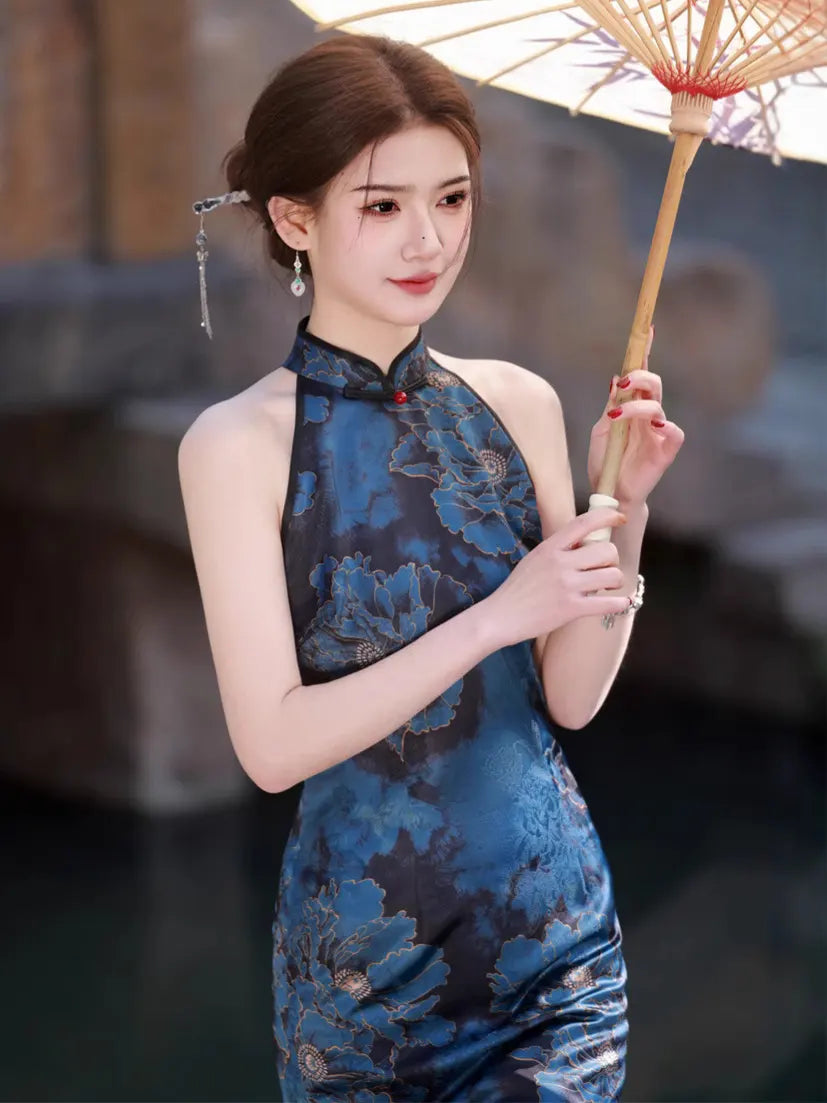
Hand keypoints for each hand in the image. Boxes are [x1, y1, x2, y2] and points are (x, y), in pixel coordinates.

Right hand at [484, 507, 632, 648]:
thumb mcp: (535, 558)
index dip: (608, 516)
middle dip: (612, 560)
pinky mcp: (571, 609)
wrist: (501, 616)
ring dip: (616, 580)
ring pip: (612, 575)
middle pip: (606, 551)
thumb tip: (585, 544)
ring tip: (608, 587)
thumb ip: (558, 549)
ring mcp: (567, 586)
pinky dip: (621, 603)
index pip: (584, 522)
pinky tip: (621, 603)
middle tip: (605, 569)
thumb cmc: (518, 588)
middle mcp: (560, 563)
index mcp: (550, 547)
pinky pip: (608, 603)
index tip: (620, 518)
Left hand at [587, 326, 684, 507]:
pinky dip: (665, 426)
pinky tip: (654, 426)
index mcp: (632, 406)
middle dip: (641, 377)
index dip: (645, 351)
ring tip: (618, 415)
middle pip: (654, 383)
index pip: (641, 374)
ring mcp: (658, 431)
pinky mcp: (665, 450)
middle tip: (624, 384)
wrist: (610, 490)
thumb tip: (617, 379)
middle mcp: (648, 414)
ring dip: (638, 407)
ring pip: (657, 406)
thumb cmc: (606, 460)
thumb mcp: (601, 430)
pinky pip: (674, 432)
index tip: (647, 328)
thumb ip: (610, 406)